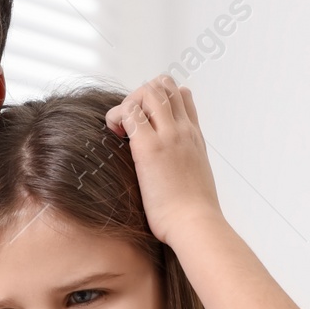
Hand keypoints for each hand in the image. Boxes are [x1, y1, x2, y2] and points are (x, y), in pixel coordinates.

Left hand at [104, 75, 222, 245]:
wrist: (195, 223)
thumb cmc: (192, 212)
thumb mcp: (195, 179)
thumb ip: (184, 165)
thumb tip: (172, 173)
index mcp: (194, 137)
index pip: (182, 96)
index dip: (160, 100)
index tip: (146, 121)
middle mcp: (183, 130)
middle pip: (164, 85)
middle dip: (141, 95)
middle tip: (129, 122)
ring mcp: (169, 135)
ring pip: (148, 91)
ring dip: (128, 102)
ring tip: (120, 127)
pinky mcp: (149, 147)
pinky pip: (130, 112)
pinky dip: (117, 115)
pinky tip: (114, 133)